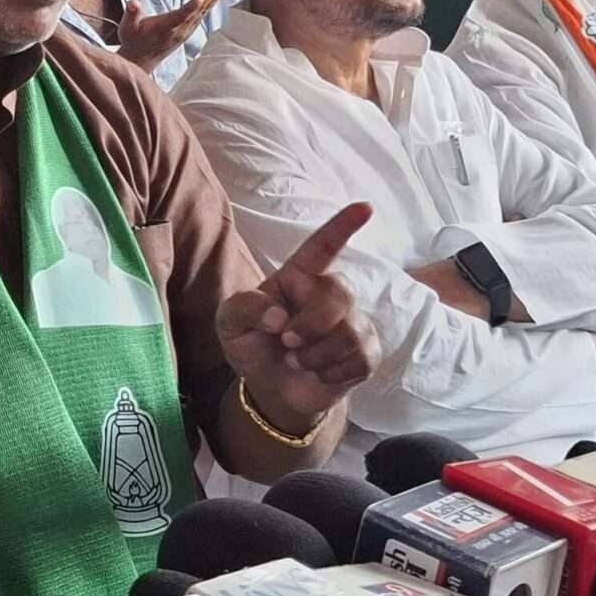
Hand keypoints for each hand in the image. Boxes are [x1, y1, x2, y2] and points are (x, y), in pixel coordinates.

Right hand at [116, 0, 223, 70]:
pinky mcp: (188, 31)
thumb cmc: (133, 40)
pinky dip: (210, 3)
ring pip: (202, 13)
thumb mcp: (127, 27)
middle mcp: (179, 31)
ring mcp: (186, 31)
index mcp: (165, 28)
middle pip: (197, 12)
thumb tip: (133, 3)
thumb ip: (131, 14)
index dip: (191, 8)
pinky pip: (202, 15)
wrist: (141, 59)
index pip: (180, 16)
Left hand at [216, 203, 377, 429]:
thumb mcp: (230, 323)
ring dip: (316, 355)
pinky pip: (361, 358)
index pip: (322, 247)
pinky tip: (318, 373)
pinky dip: (331, 373)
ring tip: (297, 360)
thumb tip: (279, 317)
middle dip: (313, 323)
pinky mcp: (366, 352)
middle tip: (287, 342)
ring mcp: (352, 322)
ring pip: (351, 331)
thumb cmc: (252, 344)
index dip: (342, 226)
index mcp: (297, 277)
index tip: (365, 207)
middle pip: (340, 292)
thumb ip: (245, 308)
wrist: (270, 388)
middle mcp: (327, 294)